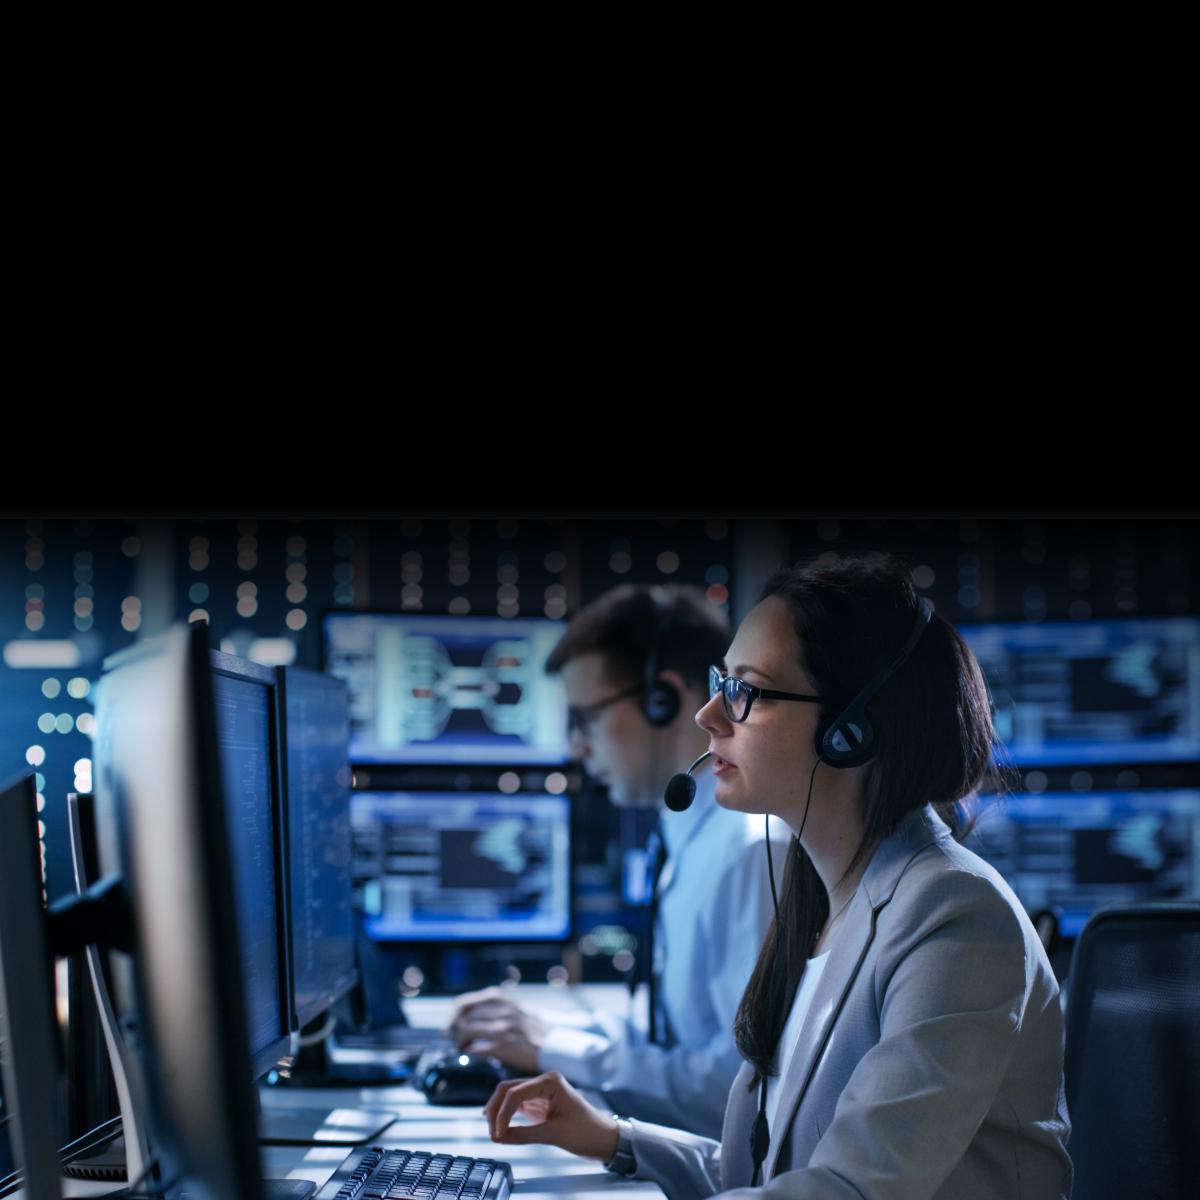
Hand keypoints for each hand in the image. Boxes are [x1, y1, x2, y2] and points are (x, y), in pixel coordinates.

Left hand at [448, 986, 548, 1074]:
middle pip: (463, 1016)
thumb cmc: (536, 1030)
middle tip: (452, 1037)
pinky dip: (471, 1052)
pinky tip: (472, 1055)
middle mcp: (502, 1011)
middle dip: (453, 1028)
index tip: (451, 1024)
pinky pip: (478, 1048)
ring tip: (462, 1047)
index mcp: (503, 1000)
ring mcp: (503, 1028)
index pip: (466, 1002)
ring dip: (460, 1041)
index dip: (454, 1014)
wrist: (555, 1046)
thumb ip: (499, 1008)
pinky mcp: (505, 1046)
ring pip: (468, 1031)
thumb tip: (476, 1011)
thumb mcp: (518, 1009)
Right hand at [483, 1071, 618, 1160]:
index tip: (496, 1134)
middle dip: (496, 1110)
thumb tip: (497, 1137)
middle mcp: (544, 1081)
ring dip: (499, 1112)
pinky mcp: (540, 1102)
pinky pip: (517, 1105)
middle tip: (491, 1132)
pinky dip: (507, 1116)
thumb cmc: (585, 1132)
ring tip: (493, 1132)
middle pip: (508, 1089)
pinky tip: (500, 1127)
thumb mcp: (553, 1134)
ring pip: (510, 1096)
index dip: (502, 1114)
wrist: (604, 1138)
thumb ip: (523, 1135)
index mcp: (550, 1081)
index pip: (515, 1093)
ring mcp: (541, 1091)